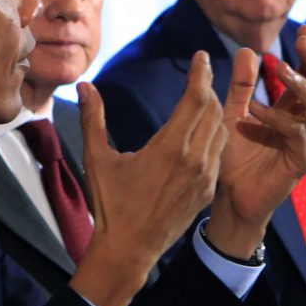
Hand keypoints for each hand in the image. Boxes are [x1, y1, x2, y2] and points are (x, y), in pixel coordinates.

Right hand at [69, 51, 226, 305]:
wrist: (129, 249)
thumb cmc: (110, 204)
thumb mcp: (97, 159)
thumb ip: (93, 119)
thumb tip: (84, 85)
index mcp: (169, 148)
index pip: (195, 100)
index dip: (200, 74)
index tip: (200, 56)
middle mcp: (194, 160)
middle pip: (212, 111)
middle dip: (207, 87)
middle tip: (201, 70)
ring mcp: (205, 177)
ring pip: (220, 131)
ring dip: (213, 110)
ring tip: (203, 95)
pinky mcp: (208, 191)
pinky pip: (219, 153)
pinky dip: (215, 134)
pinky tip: (204, 129)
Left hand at [206, 25, 305, 256]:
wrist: (227, 197)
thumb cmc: (233, 157)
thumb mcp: (233, 113)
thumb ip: (241, 85)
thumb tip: (246, 50)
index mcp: (292, 109)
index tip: (303, 28)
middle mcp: (304, 123)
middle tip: (303, 42)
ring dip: (301, 86)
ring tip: (280, 69)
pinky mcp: (301, 163)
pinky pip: (298, 137)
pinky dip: (277, 120)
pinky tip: (254, 111)